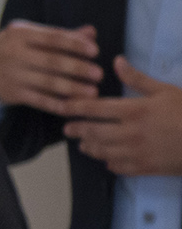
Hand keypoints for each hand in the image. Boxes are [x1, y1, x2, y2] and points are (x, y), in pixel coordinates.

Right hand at [0, 20, 101, 111]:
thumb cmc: (13, 48)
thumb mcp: (30, 36)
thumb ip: (60, 35)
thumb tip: (91, 32)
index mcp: (21, 34)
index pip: (52, 38)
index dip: (74, 44)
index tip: (94, 51)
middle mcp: (14, 54)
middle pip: (51, 62)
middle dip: (77, 68)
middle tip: (98, 74)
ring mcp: (12, 75)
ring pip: (47, 83)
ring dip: (73, 88)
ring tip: (93, 92)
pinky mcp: (11, 93)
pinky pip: (39, 100)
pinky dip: (58, 105)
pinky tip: (74, 106)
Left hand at [64, 58, 181, 176]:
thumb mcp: (165, 90)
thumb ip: (137, 78)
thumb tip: (116, 61)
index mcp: (134, 111)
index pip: (94, 109)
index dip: (74, 108)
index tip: (62, 107)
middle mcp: (131, 133)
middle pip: (93, 133)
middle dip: (77, 130)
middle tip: (67, 129)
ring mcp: (137, 152)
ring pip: (103, 152)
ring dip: (90, 148)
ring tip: (83, 145)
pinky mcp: (147, 168)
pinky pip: (120, 168)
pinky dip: (110, 164)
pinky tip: (107, 160)